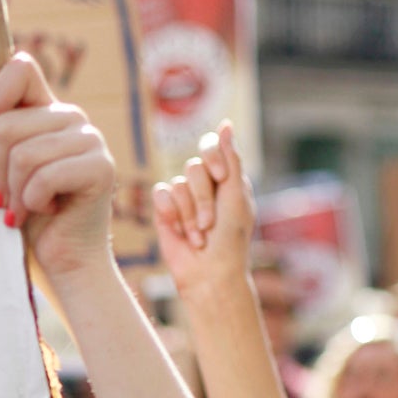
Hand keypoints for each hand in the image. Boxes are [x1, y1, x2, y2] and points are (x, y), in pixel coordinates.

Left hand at [0, 54, 115, 277]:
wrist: (65, 260)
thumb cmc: (31, 215)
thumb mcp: (8, 167)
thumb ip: (3, 134)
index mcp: (48, 110)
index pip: (19, 69)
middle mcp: (73, 118)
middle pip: (5, 127)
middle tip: (11, 196)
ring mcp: (91, 140)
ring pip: (23, 155)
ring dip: (16, 193)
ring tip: (28, 207)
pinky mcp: (100, 168)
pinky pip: (44, 177)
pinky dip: (34, 202)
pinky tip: (49, 211)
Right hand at [151, 124, 254, 298]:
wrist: (209, 272)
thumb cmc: (230, 238)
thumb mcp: (236, 195)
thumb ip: (231, 159)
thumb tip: (226, 124)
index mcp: (226, 178)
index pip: (211, 147)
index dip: (213, 157)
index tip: (221, 178)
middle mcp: (204, 185)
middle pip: (193, 167)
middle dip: (203, 198)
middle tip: (210, 223)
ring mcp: (183, 198)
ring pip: (177, 185)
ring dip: (189, 214)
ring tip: (199, 236)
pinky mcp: (164, 211)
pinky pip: (160, 195)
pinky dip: (172, 214)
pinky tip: (179, 232)